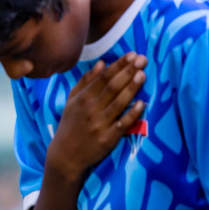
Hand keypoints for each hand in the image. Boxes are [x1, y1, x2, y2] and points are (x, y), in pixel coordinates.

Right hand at [45, 53, 146, 181]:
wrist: (66, 154)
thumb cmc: (70, 124)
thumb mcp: (72, 101)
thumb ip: (86, 82)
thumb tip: (102, 63)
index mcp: (82, 98)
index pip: (103, 77)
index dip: (118, 65)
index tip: (132, 55)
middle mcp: (91, 109)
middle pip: (112, 87)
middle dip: (128, 71)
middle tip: (143, 59)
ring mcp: (99, 124)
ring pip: (118, 103)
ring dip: (131, 88)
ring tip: (143, 74)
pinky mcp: (107, 138)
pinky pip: (122, 124)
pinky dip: (132, 114)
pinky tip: (142, 103)